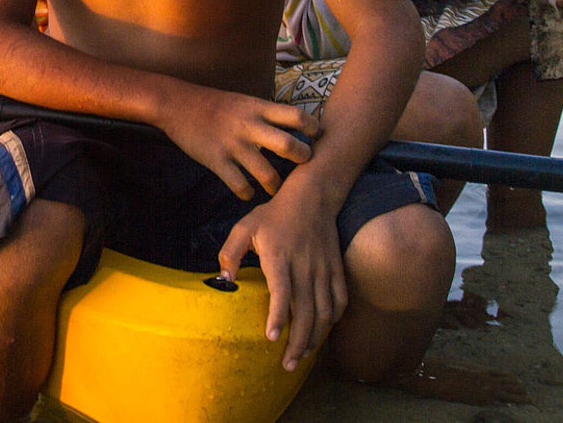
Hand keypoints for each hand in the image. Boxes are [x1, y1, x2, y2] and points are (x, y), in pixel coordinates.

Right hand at [156, 90, 319, 200]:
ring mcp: (233, 145)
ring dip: (276, 186)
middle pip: (288, 146)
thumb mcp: (245, 101)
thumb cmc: (215, 104)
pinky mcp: (217, 161)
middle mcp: (249, 126)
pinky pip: (240, 186)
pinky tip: (248, 192)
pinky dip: (247, 193)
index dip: (313, 129)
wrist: (177, 104)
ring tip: (275, 188)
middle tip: (303, 165)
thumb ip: (267, 114)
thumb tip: (295, 126)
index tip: (316, 139)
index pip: (297, 116)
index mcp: (258, 108)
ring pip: (267, 174)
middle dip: (302, 159)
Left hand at [216, 178, 346, 371]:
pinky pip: (340, 300)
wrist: (312, 197)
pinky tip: (323, 331)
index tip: (271, 338)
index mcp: (279, 257)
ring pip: (324, 311)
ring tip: (302, 356)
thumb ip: (230, 252)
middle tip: (287, 364)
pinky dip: (333, 320)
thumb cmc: (274, 215)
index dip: (277, 316)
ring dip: (315, 338)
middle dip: (297, 342)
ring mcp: (323, 269)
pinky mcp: (336, 269)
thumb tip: (223, 279)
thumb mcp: (245, 226)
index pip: (281, 292)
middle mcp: (304, 266)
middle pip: (305, 311)